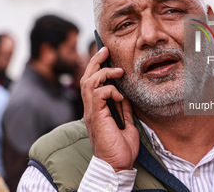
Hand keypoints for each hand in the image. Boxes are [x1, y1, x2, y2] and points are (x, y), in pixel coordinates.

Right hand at [80, 47, 138, 171]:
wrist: (118, 164)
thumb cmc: (121, 147)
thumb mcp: (126, 122)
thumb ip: (123, 109)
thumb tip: (125, 96)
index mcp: (97, 109)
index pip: (92, 83)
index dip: (97, 67)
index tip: (106, 55)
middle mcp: (91, 108)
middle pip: (87, 78)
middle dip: (95, 61)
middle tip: (105, 49)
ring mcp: (92, 112)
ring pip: (89, 82)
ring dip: (104, 73)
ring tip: (118, 71)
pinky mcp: (96, 116)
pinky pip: (98, 94)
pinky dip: (110, 90)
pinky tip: (120, 97)